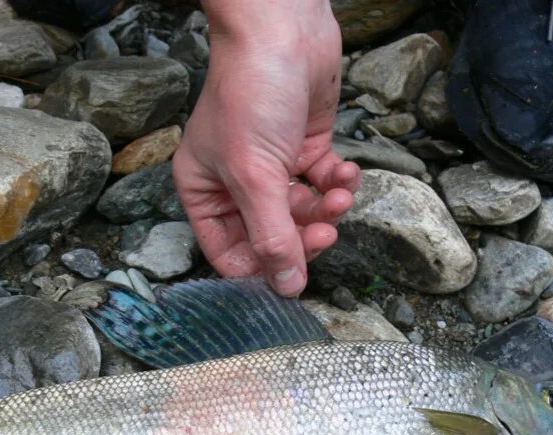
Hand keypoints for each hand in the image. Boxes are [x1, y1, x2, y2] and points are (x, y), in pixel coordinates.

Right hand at [173, 0, 360, 295]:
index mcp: (205, 193)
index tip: (293, 269)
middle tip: (325, 232)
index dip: (262, 267)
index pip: (231, 254)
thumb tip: (285, 288)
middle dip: (303, 236)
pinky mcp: (305, 149)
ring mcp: (272, 167)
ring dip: (327, 210)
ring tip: (340, 195)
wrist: (283, 29)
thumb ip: (272, 237)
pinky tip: (347, 171)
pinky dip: (339, 183)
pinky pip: (324, 185)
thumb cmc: (251, 94)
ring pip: (303, 213)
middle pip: (273, 237)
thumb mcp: (255, 176)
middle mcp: (236, 185)